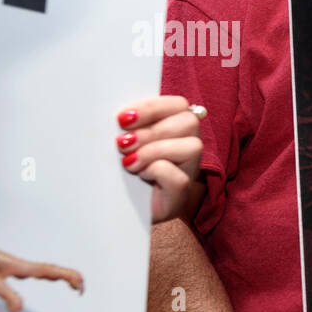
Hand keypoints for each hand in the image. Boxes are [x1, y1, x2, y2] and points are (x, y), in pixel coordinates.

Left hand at [0, 241, 82, 311]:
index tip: (80, 287)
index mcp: (16, 266)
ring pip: (39, 269)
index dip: (69, 277)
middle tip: (80, 287)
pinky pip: (27, 270)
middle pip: (49, 269)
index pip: (50, 270)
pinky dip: (39, 275)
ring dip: (56, 275)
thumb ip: (4, 292)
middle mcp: (16, 264)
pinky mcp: (1, 265)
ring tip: (67, 283)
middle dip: (68, 277)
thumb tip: (18, 311)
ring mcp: (9, 264)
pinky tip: (31, 279)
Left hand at [116, 96, 203, 222]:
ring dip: (153, 151)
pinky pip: (177, 175)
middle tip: (122, 143)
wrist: (122, 207)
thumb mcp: (124, 141)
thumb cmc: (124, 170)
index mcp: (175, 126)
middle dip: (151, 130)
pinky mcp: (183, 190)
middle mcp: (189, 144)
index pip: (177, 104)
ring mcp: (190, 168)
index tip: (123, 118)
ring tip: (128, 162)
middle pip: (188, 122)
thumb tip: (119, 115)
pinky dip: (154, 172)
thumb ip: (128, 125)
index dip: (152, 107)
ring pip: (191, 146)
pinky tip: (141, 175)